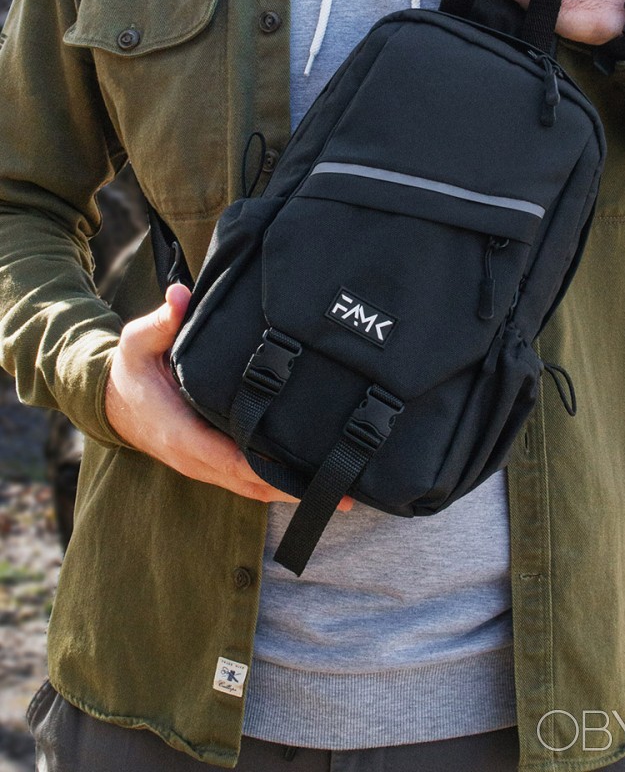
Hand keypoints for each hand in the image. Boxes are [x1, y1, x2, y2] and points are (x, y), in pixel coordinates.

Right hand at [105, 284, 353, 509]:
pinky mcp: (214, 464)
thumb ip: (163, 320)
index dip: (266, 469)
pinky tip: (314, 481)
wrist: (112, 401)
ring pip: (254, 489)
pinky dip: (280, 485)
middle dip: (296, 490)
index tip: (301, 472)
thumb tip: (181, 295)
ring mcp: (205, 466)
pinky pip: (250, 482)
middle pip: (251, 484)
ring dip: (295, 493)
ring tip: (343, 495)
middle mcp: (195, 459)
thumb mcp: (138, 341)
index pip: (228, 459)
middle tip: (345, 494)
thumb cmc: (131, 370)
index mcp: (180, 434)